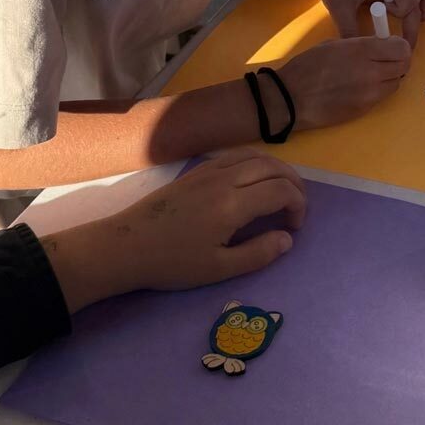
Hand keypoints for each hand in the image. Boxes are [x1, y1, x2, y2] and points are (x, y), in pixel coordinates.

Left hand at [43, 149, 305, 312]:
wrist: (126, 246)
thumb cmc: (173, 263)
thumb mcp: (219, 269)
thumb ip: (258, 253)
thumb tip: (287, 239)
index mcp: (232, 205)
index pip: (281, 191)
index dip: (298, 206)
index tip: (294, 227)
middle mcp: (224, 179)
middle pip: (273, 167)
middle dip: (295, 184)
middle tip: (298, 207)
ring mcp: (209, 171)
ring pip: (255, 156)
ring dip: (277, 169)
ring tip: (284, 189)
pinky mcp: (197, 170)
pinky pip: (236, 156)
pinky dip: (256, 162)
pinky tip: (255, 179)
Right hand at [278, 36, 410, 129]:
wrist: (292, 98)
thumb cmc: (307, 67)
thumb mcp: (334, 45)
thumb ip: (361, 45)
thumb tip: (378, 48)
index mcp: (363, 50)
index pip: (402, 48)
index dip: (399, 46)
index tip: (391, 46)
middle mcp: (372, 72)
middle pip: (404, 66)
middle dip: (398, 62)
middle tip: (386, 60)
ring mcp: (370, 93)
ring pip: (396, 84)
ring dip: (389, 77)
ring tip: (371, 74)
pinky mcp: (365, 109)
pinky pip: (382, 97)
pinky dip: (378, 90)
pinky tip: (361, 87)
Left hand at [307, 0, 424, 46]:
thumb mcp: (340, 10)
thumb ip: (350, 32)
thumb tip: (361, 55)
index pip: (412, 0)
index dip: (409, 22)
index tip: (396, 39)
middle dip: (417, 22)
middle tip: (405, 42)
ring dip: (424, 7)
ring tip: (408, 23)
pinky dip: (417, 5)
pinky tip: (400, 17)